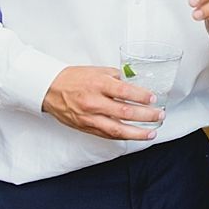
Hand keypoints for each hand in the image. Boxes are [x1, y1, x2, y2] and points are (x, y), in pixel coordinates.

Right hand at [42, 65, 160, 139]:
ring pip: (117, 129)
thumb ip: (117, 78)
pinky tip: (133, 136)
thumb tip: (136, 83)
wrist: (49, 89)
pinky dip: (122, 136)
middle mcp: (94, 102)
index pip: (125, 91)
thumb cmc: (74, 78)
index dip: (142, 96)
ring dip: (137, 133)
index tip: (153, 99)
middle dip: (146, 115)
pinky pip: (107, 135)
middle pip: (125, 112)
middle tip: (159, 116)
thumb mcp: (98, 71)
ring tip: (151, 133)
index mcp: (98, 84)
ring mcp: (89, 117)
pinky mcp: (86, 127)